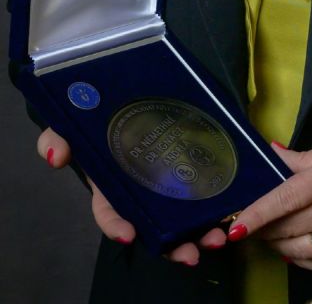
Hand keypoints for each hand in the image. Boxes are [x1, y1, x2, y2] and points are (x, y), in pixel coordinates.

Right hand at [36, 127, 226, 264]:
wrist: (135, 80)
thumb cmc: (103, 110)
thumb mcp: (74, 120)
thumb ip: (57, 135)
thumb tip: (55, 156)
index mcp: (115, 183)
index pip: (111, 213)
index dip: (116, 226)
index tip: (129, 235)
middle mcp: (144, 188)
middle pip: (157, 226)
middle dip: (172, 246)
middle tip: (190, 254)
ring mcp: (173, 177)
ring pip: (188, 215)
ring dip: (202, 233)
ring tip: (219, 238)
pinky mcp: (198, 163)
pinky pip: (211, 189)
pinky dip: (221, 203)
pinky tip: (234, 208)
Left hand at [231, 122, 311, 268]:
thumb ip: (306, 156)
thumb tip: (274, 155)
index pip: (286, 198)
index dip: (258, 214)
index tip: (235, 226)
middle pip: (290, 227)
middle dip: (262, 229)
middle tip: (245, 225)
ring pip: (303, 250)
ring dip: (278, 245)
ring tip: (266, 236)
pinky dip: (303, 260)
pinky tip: (294, 250)